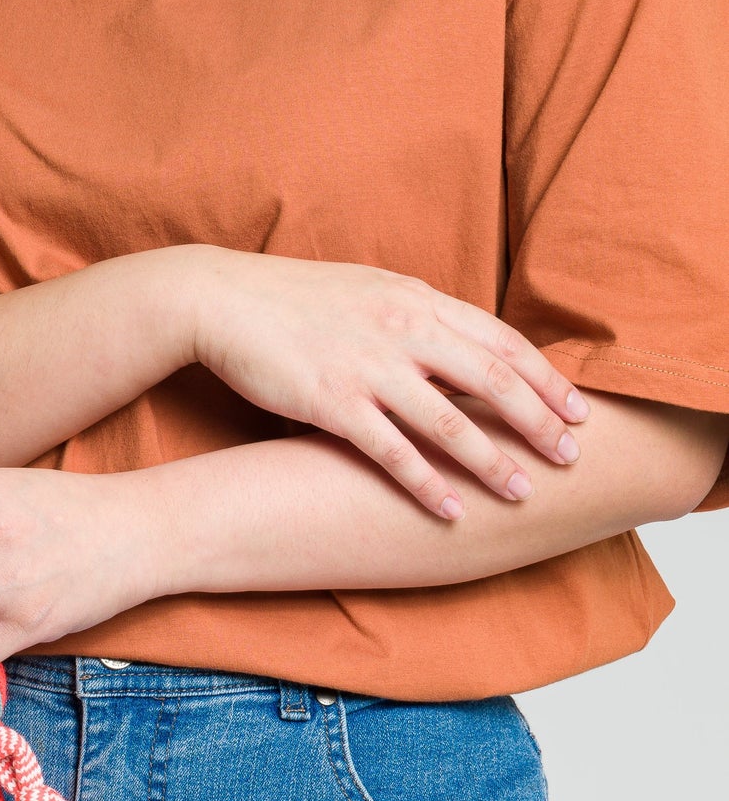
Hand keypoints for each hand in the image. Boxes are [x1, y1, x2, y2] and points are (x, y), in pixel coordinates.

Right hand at [188, 246, 589, 518]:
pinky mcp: (331, 402)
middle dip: (537, 421)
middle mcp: (402, 330)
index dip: (545, 377)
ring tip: (521, 492)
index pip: (500, 340)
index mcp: (415, 300)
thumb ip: (413, 315)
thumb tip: (450, 340)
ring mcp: (368, 367)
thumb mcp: (366, 290)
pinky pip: (391, 450)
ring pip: (449, 420)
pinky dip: (426, 483)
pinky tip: (450, 510)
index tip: (577, 409)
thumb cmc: (290, 299)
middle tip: (571, 457)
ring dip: (491, 460)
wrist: (223, 300)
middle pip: (491, 380)